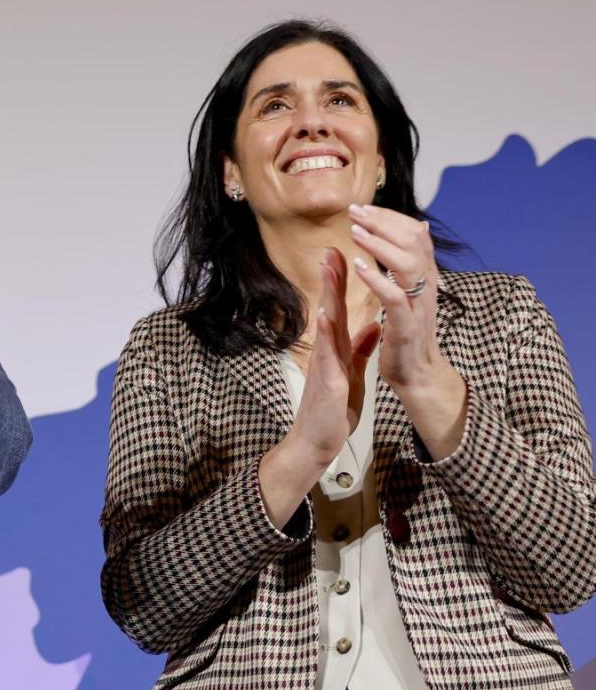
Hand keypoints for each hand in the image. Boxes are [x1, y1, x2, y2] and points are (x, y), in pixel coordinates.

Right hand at [260, 248, 380, 523]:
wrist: (317, 442)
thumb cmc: (332, 411)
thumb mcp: (351, 373)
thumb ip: (360, 348)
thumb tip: (372, 324)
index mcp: (336, 349)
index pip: (339, 309)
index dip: (342, 283)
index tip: (344, 254)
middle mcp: (327, 351)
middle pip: (330, 307)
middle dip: (333, 277)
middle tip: (333, 246)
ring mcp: (324, 363)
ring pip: (327, 323)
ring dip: (327, 294)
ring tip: (329, 268)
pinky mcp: (327, 380)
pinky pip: (327, 353)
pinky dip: (326, 333)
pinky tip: (325, 314)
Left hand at [348, 204, 467, 456]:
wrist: (418, 376)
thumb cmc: (408, 334)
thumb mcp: (411, 293)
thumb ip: (411, 264)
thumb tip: (420, 229)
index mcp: (424, 279)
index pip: (415, 236)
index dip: (392, 218)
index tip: (365, 207)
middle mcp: (426, 287)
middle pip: (413, 243)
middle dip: (383, 224)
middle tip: (355, 211)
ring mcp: (418, 306)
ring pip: (406, 265)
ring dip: (379, 245)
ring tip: (355, 232)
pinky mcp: (407, 326)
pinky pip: (395, 298)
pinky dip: (377, 280)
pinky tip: (358, 266)